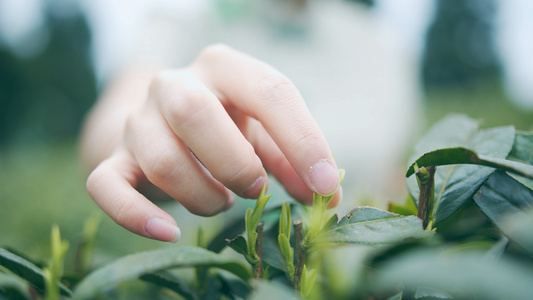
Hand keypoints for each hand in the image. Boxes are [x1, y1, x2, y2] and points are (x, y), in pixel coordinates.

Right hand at [85, 45, 340, 241]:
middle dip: (235, 162)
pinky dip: (137, 216)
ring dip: (202, 196)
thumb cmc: (226, 125)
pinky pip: (107, 187)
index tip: (325, 186)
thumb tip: (326, 195)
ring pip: (161, 159)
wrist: (164, 123)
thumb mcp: (263, 130)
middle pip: (195, 111)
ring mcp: (138, 120)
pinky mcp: (113, 158)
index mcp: (223, 67)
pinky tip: (169, 232)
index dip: (304, 141)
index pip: (269, 91)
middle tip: (257, 188)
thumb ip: (294, 158)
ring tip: (223, 202)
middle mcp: (174, 84)